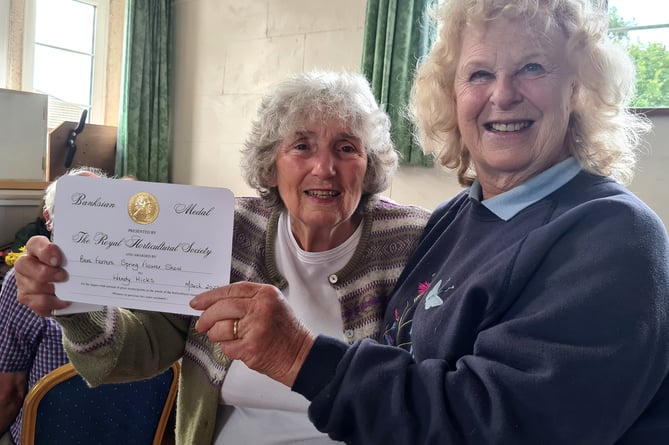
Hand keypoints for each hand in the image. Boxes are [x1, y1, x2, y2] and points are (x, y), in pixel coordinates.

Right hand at [14, 235, 71, 315]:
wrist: (57, 283)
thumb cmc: (63, 265)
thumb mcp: (66, 255)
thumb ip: (70, 252)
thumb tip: (86, 252)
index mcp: (35, 249)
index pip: (35, 244)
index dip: (46, 251)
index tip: (58, 260)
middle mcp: (25, 264)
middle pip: (26, 265)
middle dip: (48, 272)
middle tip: (64, 276)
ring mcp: (23, 282)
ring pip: (35, 286)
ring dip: (54, 289)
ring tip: (69, 290)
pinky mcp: (26, 298)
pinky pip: (39, 303)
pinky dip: (55, 303)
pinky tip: (66, 301)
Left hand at [191, 282, 315, 386]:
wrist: (300, 355)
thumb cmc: (285, 331)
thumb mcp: (272, 305)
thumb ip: (248, 300)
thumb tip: (215, 303)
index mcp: (266, 294)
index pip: (231, 290)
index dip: (210, 296)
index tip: (197, 302)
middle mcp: (261, 308)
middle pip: (221, 308)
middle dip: (207, 318)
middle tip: (201, 324)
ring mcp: (256, 328)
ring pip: (220, 328)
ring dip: (217, 335)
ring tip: (226, 338)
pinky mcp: (251, 347)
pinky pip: (226, 346)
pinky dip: (228, 349)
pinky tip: (239, 348)